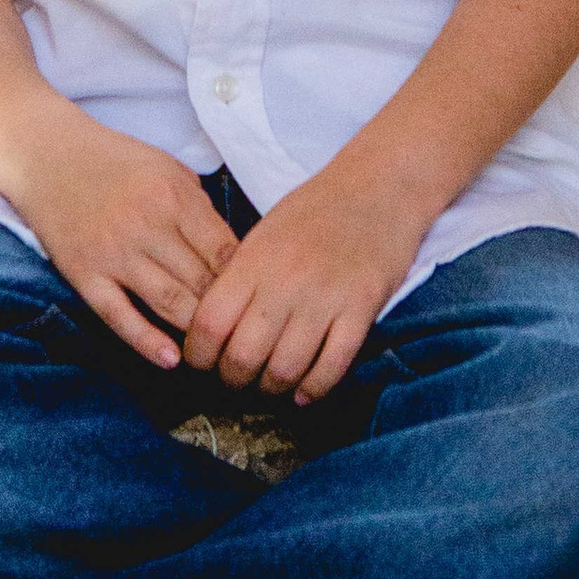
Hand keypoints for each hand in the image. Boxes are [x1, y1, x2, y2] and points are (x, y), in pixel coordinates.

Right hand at [3, 104, 239, 370]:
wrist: (47, 156)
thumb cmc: (116, 162)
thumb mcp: (169, 169)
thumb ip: (200, 209)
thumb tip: (233, 255)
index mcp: (174, 197)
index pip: (224, 252)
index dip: (246, 281)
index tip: (256, 299)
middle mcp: (147, 226)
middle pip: (201, 282)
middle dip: (226, 311)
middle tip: (242, 333)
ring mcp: (114, 253)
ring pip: (169, 303)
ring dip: (195, 330)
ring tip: (215, 350)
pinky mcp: (85, 275)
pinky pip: (119, 316)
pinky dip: (146, 341)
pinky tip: (170, 360)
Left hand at [181, 161, 427, 404]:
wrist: (379, 186)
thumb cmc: (316, 209)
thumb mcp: (265, 234)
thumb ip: (239, 277)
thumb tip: (211, 327)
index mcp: (255, 259)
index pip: (210, 323)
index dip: (199, 354)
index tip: (203, 362)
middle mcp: (286, 281)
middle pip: (243, 356)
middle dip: (233, 379)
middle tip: (237, 378)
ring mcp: (325, 297)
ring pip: (285, 369)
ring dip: (273, 388)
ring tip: (270, 385)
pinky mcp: (361, 310)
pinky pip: (332, 367)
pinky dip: (314, 389)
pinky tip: (304, 392)